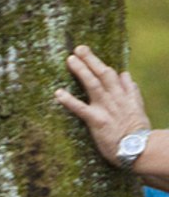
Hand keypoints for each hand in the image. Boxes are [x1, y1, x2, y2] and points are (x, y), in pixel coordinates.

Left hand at [54, 45, 150, 164]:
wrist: (139, 148)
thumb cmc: (138, 132)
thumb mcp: (138, 108)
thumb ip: (132, 91)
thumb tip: (126, 75)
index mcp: (125, 95)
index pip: (113, 75)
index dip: (100, 65)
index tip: (90, 56)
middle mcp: (115, 98)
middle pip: (103, 74)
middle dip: (91, 60)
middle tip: (78, 48)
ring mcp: (106, 108)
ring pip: (93, 85)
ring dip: (81, 71)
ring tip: (70, 60)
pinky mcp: (97, 121)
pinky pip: (80, 109)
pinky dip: (68, 100)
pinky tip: (58, 93)